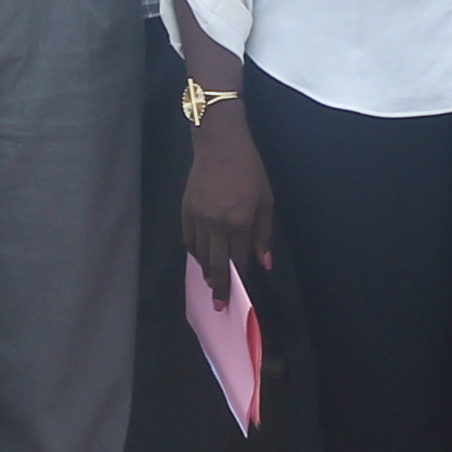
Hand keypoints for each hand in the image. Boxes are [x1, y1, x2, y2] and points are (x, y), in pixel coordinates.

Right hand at [179, 111, 274, 293]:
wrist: (220, 146)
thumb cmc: (249, 171)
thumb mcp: (266, 201)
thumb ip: (264, 234)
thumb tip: (265, 264)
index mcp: (239, 221)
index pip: (239, 258)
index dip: (241, 275)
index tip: (241, 292)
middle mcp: (216, 224)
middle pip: (217, 263)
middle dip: (219, 286)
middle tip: (219, 305)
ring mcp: (198, 218)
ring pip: (201, 254)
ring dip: (207, 271)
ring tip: (211, 283)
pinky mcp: (186, 211)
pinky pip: (188, 240)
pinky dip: (194, 252)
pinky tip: (200, 258)